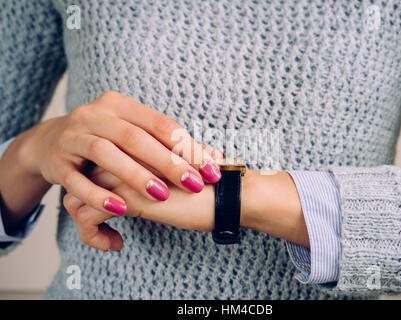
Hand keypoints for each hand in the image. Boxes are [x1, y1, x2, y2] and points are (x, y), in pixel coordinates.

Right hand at [13, 91, 221, 217]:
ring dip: (135, 176)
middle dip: (168, 162)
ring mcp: (73, 137)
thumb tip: (217, 157)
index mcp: (119, 105)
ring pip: (105, 154)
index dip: (187, 147)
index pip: (160, 124)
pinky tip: (121, 210)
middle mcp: (94, 115)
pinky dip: (99, 196)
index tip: (211, 169)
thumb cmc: (107, 140)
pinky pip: (76, 181)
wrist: (50, 142)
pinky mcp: (57, 163)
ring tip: (162, 196)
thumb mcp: (135, 134)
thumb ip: (170, 144)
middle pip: (135, 138)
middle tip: (194, 184)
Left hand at [63, 166, 215, 250]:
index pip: (99, 162)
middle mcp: (126, 156)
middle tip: (99, 224)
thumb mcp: (176, 175)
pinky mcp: (128, 199)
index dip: (95, 184)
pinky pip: (88, 218)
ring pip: (79, 197)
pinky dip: (93, 236)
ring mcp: (125, 175)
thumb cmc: (207, 188)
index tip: (108, 204)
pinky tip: (115, 244)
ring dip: (85, 222)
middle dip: (84, 203)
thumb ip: (155, 172)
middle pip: (83, 178)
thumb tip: (146, 184)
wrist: (228, 195)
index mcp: (137, 148)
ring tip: (107, 237)